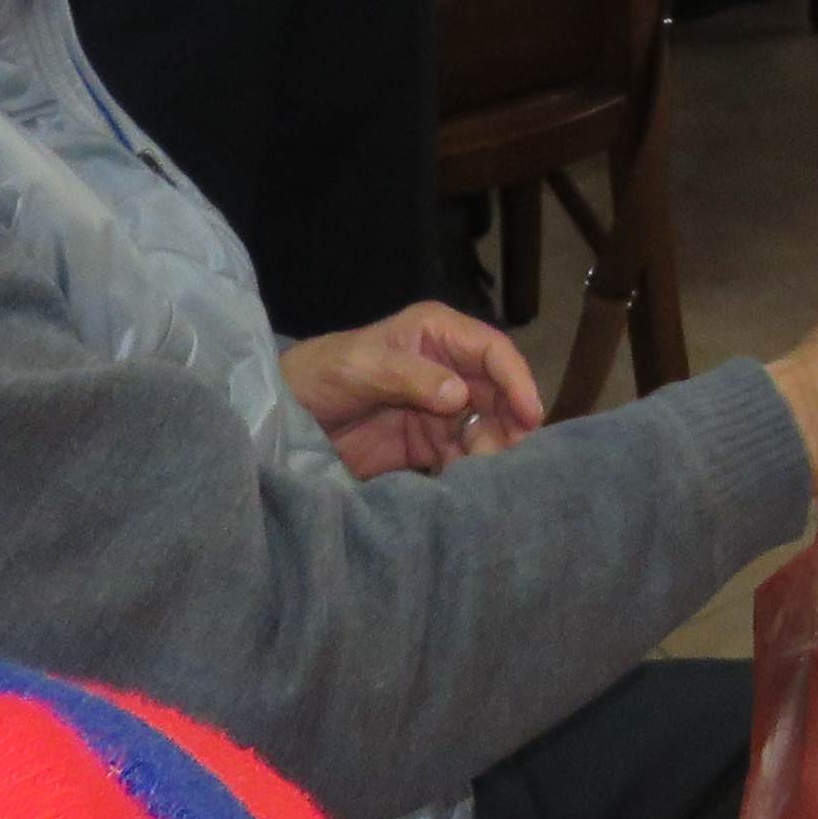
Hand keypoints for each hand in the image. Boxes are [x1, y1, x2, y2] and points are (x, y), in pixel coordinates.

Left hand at [282, 303, 545, 479]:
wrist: (287, 415)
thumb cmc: (322, 373)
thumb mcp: (362, 366)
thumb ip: (410, 377)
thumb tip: (460, 395)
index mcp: (438, 335)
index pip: (493, 351)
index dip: (516, 380)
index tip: (530, 415)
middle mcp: (449, 368)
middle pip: (499, 393)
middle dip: (507, 423)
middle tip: (500, 454)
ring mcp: (441, 408)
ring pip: (487, 427)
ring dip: (489, 449)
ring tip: (474, 470)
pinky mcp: (429, 444)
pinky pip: (464, 456)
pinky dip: (469, 471)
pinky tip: (461, 484)